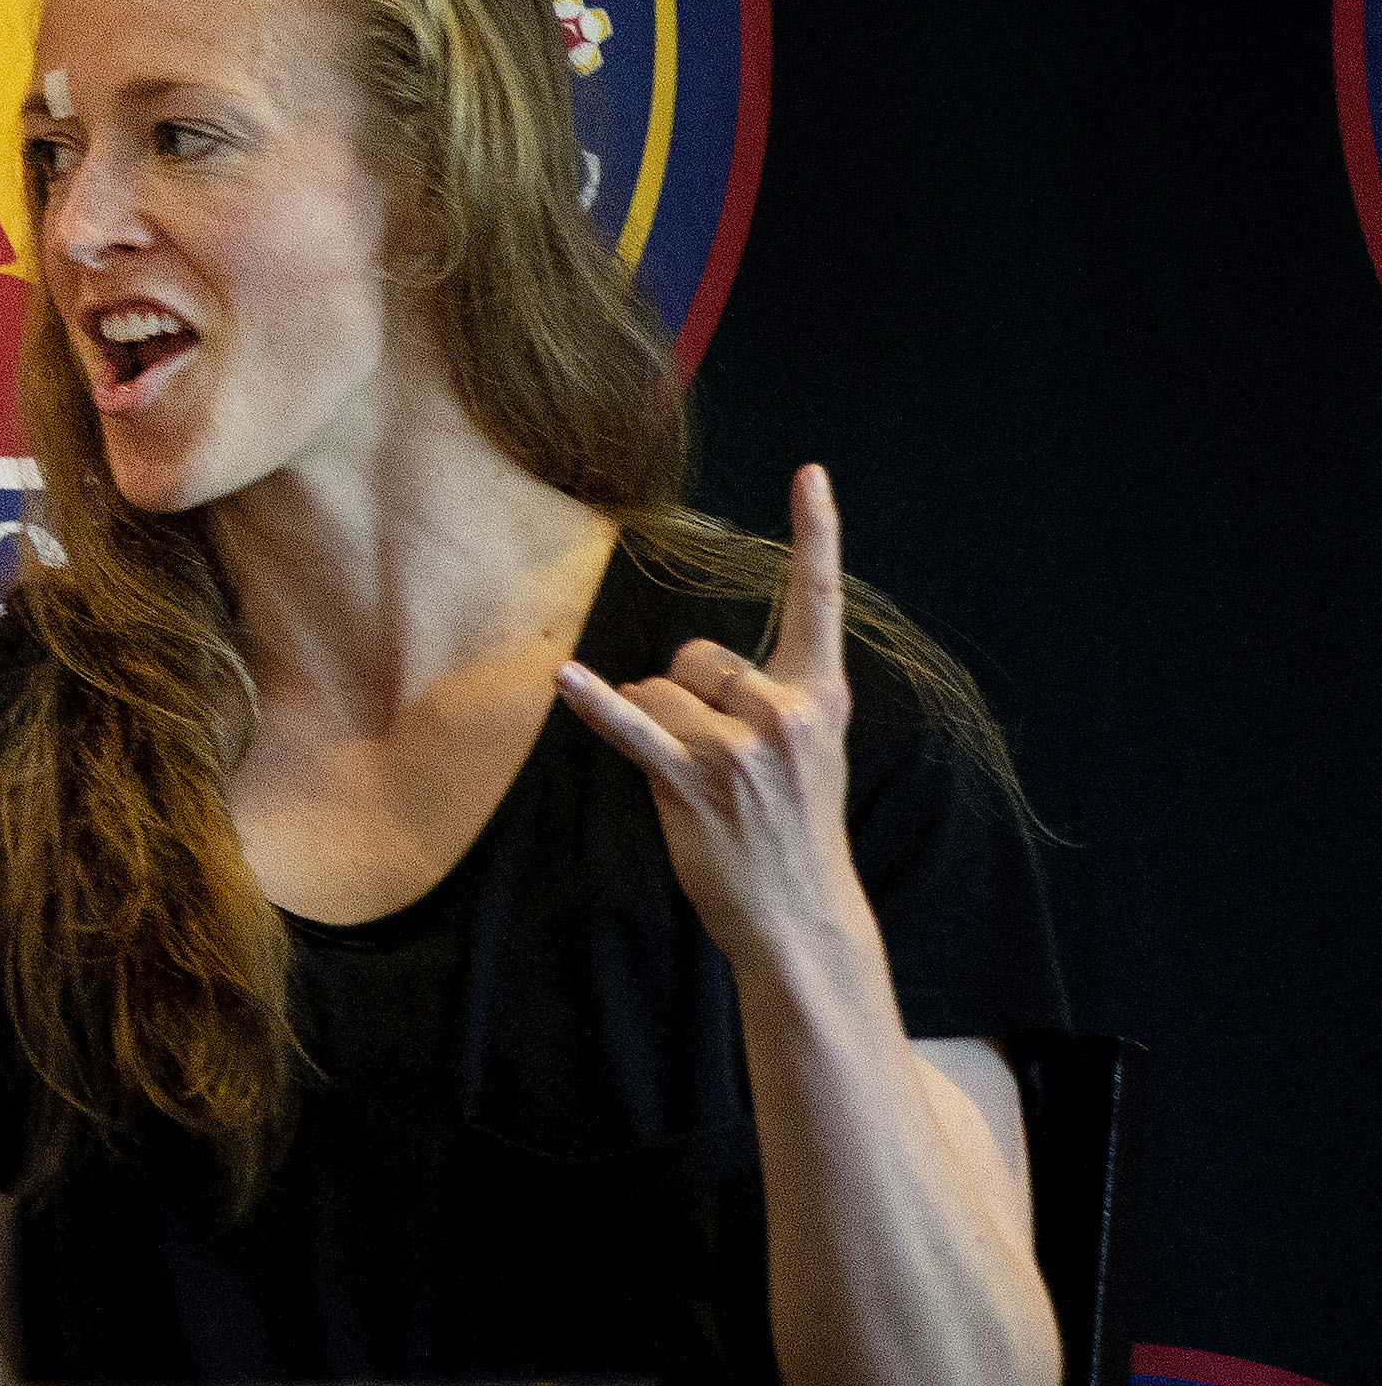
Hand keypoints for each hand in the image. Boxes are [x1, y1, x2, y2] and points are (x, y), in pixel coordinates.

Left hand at [557, 463, 872, 977]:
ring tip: (698, 783)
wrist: (799, 912)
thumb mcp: (807, 754)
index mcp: (821, 700)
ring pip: (658, 688)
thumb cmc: (793, 827)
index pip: (819, 602)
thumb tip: (688, 669)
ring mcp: (738, 748)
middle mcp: (785, 713)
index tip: (810, 473)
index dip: (816, 534)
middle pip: (697, 654)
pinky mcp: (690, 779)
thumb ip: (769, 699)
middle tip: (719, 760)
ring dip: (656, 724)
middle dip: (687, 694)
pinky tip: (564, 680)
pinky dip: (595, 703)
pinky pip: (631, 725)